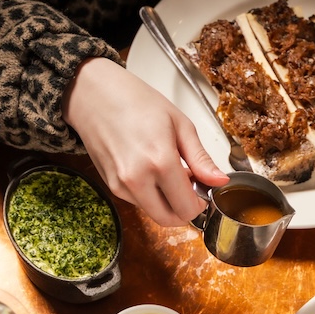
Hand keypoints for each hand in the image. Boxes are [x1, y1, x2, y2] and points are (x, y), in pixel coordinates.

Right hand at [63, 57, 229, 225]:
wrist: (95, 94)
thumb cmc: (136, 101)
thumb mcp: (180, 124)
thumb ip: (201, 158)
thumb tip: (220, 181)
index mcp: (160, 162)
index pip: (188, 209)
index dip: (201, 203)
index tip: (203, 190)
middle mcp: (137, 179)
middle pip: (170, 219)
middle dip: (184, 208)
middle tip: (189, 186)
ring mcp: (121, 185)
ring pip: (154, 212)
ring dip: (167, 202)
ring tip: (168, 173)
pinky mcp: (111, 186)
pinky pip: (138, 202)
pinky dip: (150, 194)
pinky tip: (150, 170)